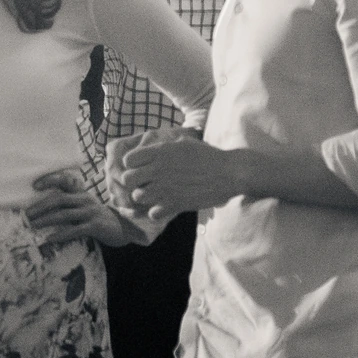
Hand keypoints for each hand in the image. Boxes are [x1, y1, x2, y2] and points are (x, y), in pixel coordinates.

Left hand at [26, 168, 128, 245]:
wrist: (124, 228)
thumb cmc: (98, 218)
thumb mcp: (86, 206)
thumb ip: (70, 204)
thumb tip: (43, 210)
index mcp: (81, 193)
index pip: (65, 180)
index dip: (50, 180)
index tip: (34, 186)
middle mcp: (85, 199)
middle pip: (59, 198)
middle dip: (40, 206)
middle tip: (26, 214)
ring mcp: (90, 212)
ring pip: (64, 214)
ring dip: (46, 220)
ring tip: (33, 225)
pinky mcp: (95, 226)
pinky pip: (74, 230)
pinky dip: (60, 234)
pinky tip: (49, 239)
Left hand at [111, 124, 239, 216]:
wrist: (229, 173)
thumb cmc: (208, 156)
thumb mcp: (184, 143)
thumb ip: (164, 146)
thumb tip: (152, 145)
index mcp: (160, 152)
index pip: (128, 160)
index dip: (134, 165)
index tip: (143, 169)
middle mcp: (159, 169)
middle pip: (128, 179)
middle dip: (136, 182)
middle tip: (147, 184)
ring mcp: (166, 188)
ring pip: (138, 197)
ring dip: (145, 198)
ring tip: (157, 196)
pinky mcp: (175, 204)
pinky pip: (152, 213)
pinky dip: (157, 212)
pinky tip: (166, 206)